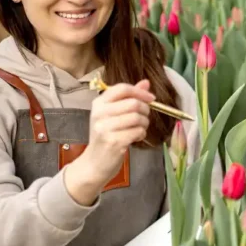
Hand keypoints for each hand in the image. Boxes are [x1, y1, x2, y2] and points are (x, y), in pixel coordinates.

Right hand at [64, 80, 153, 204]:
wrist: (94, 163)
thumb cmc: (106, 136)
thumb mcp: (113, 114)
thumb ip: (129, 97)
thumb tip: (146, 82)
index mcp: (99, 103)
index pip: (122, 88)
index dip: (140, 92)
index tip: (151, 98)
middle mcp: (100, 113)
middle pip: (133, 103)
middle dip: (145, 110)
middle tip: (144, 118)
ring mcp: (105, 128)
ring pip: (137, 118)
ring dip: (144, 123)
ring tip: (139, 129)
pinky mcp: (113, 141)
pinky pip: (137, 131)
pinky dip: (141, 134)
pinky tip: (136, 137)